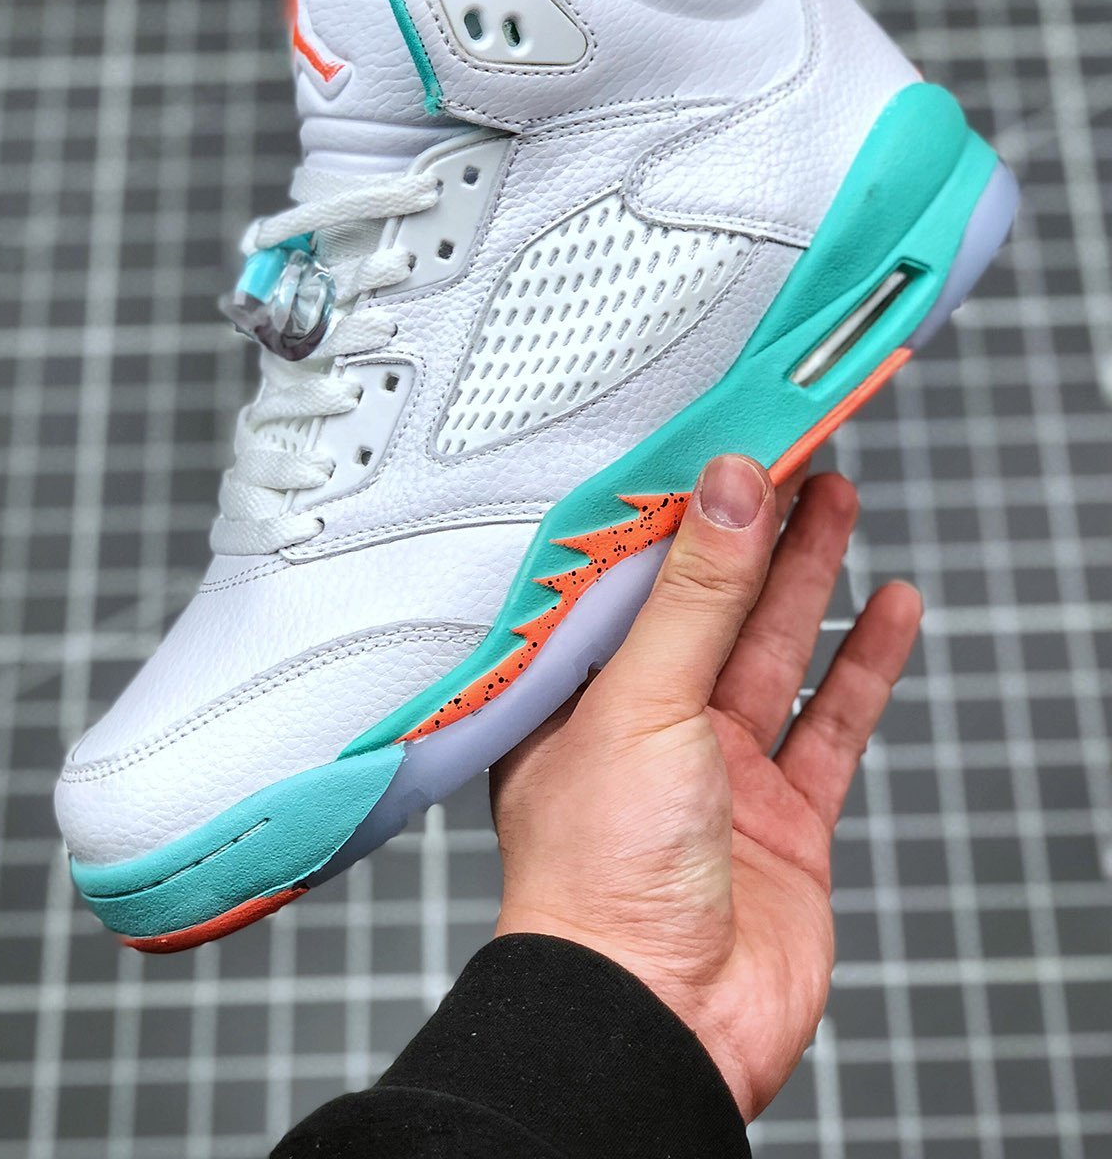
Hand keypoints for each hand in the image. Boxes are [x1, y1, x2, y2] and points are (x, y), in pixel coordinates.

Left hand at [491, 454, 920, 1121]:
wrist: (657, 1023)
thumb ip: (694, 596)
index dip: (682, 509)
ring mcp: (718, 770)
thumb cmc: (600, 881)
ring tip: (839, 499)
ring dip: (809, 577)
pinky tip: (889, 611)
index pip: (636, 578)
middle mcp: (645, 725)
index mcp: (579, 696)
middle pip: (712, 601)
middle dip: (755, 527)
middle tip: (794, 453)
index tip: (723, 444)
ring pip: (773, 648)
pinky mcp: (782, 816)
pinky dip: (862, 665)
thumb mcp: (643, 703)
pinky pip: (830, 721)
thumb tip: (726, 488)